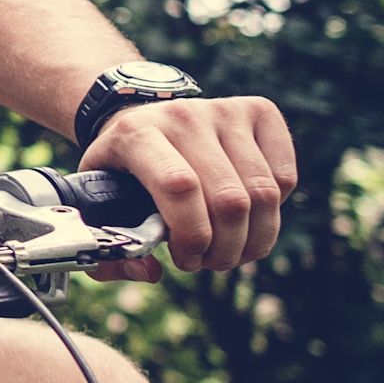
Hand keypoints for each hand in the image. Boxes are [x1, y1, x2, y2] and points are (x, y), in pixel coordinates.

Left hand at [80, 94, 297, 273]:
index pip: (178, 186)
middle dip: (225, 249)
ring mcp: (225, 110)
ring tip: (229, 250)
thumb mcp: (98, 204)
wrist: (142, 117)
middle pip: (229, 198)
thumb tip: (150, 272)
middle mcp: (183, 116)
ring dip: (252, 240)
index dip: (192, 234)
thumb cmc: (123, 171)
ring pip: (263, 193)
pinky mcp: (260, 112)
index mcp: (135, 135)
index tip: (185, 259)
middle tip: (208, 261)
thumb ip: (111, 248)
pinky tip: (245, 214)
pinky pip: (285, 178)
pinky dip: (272, 212)